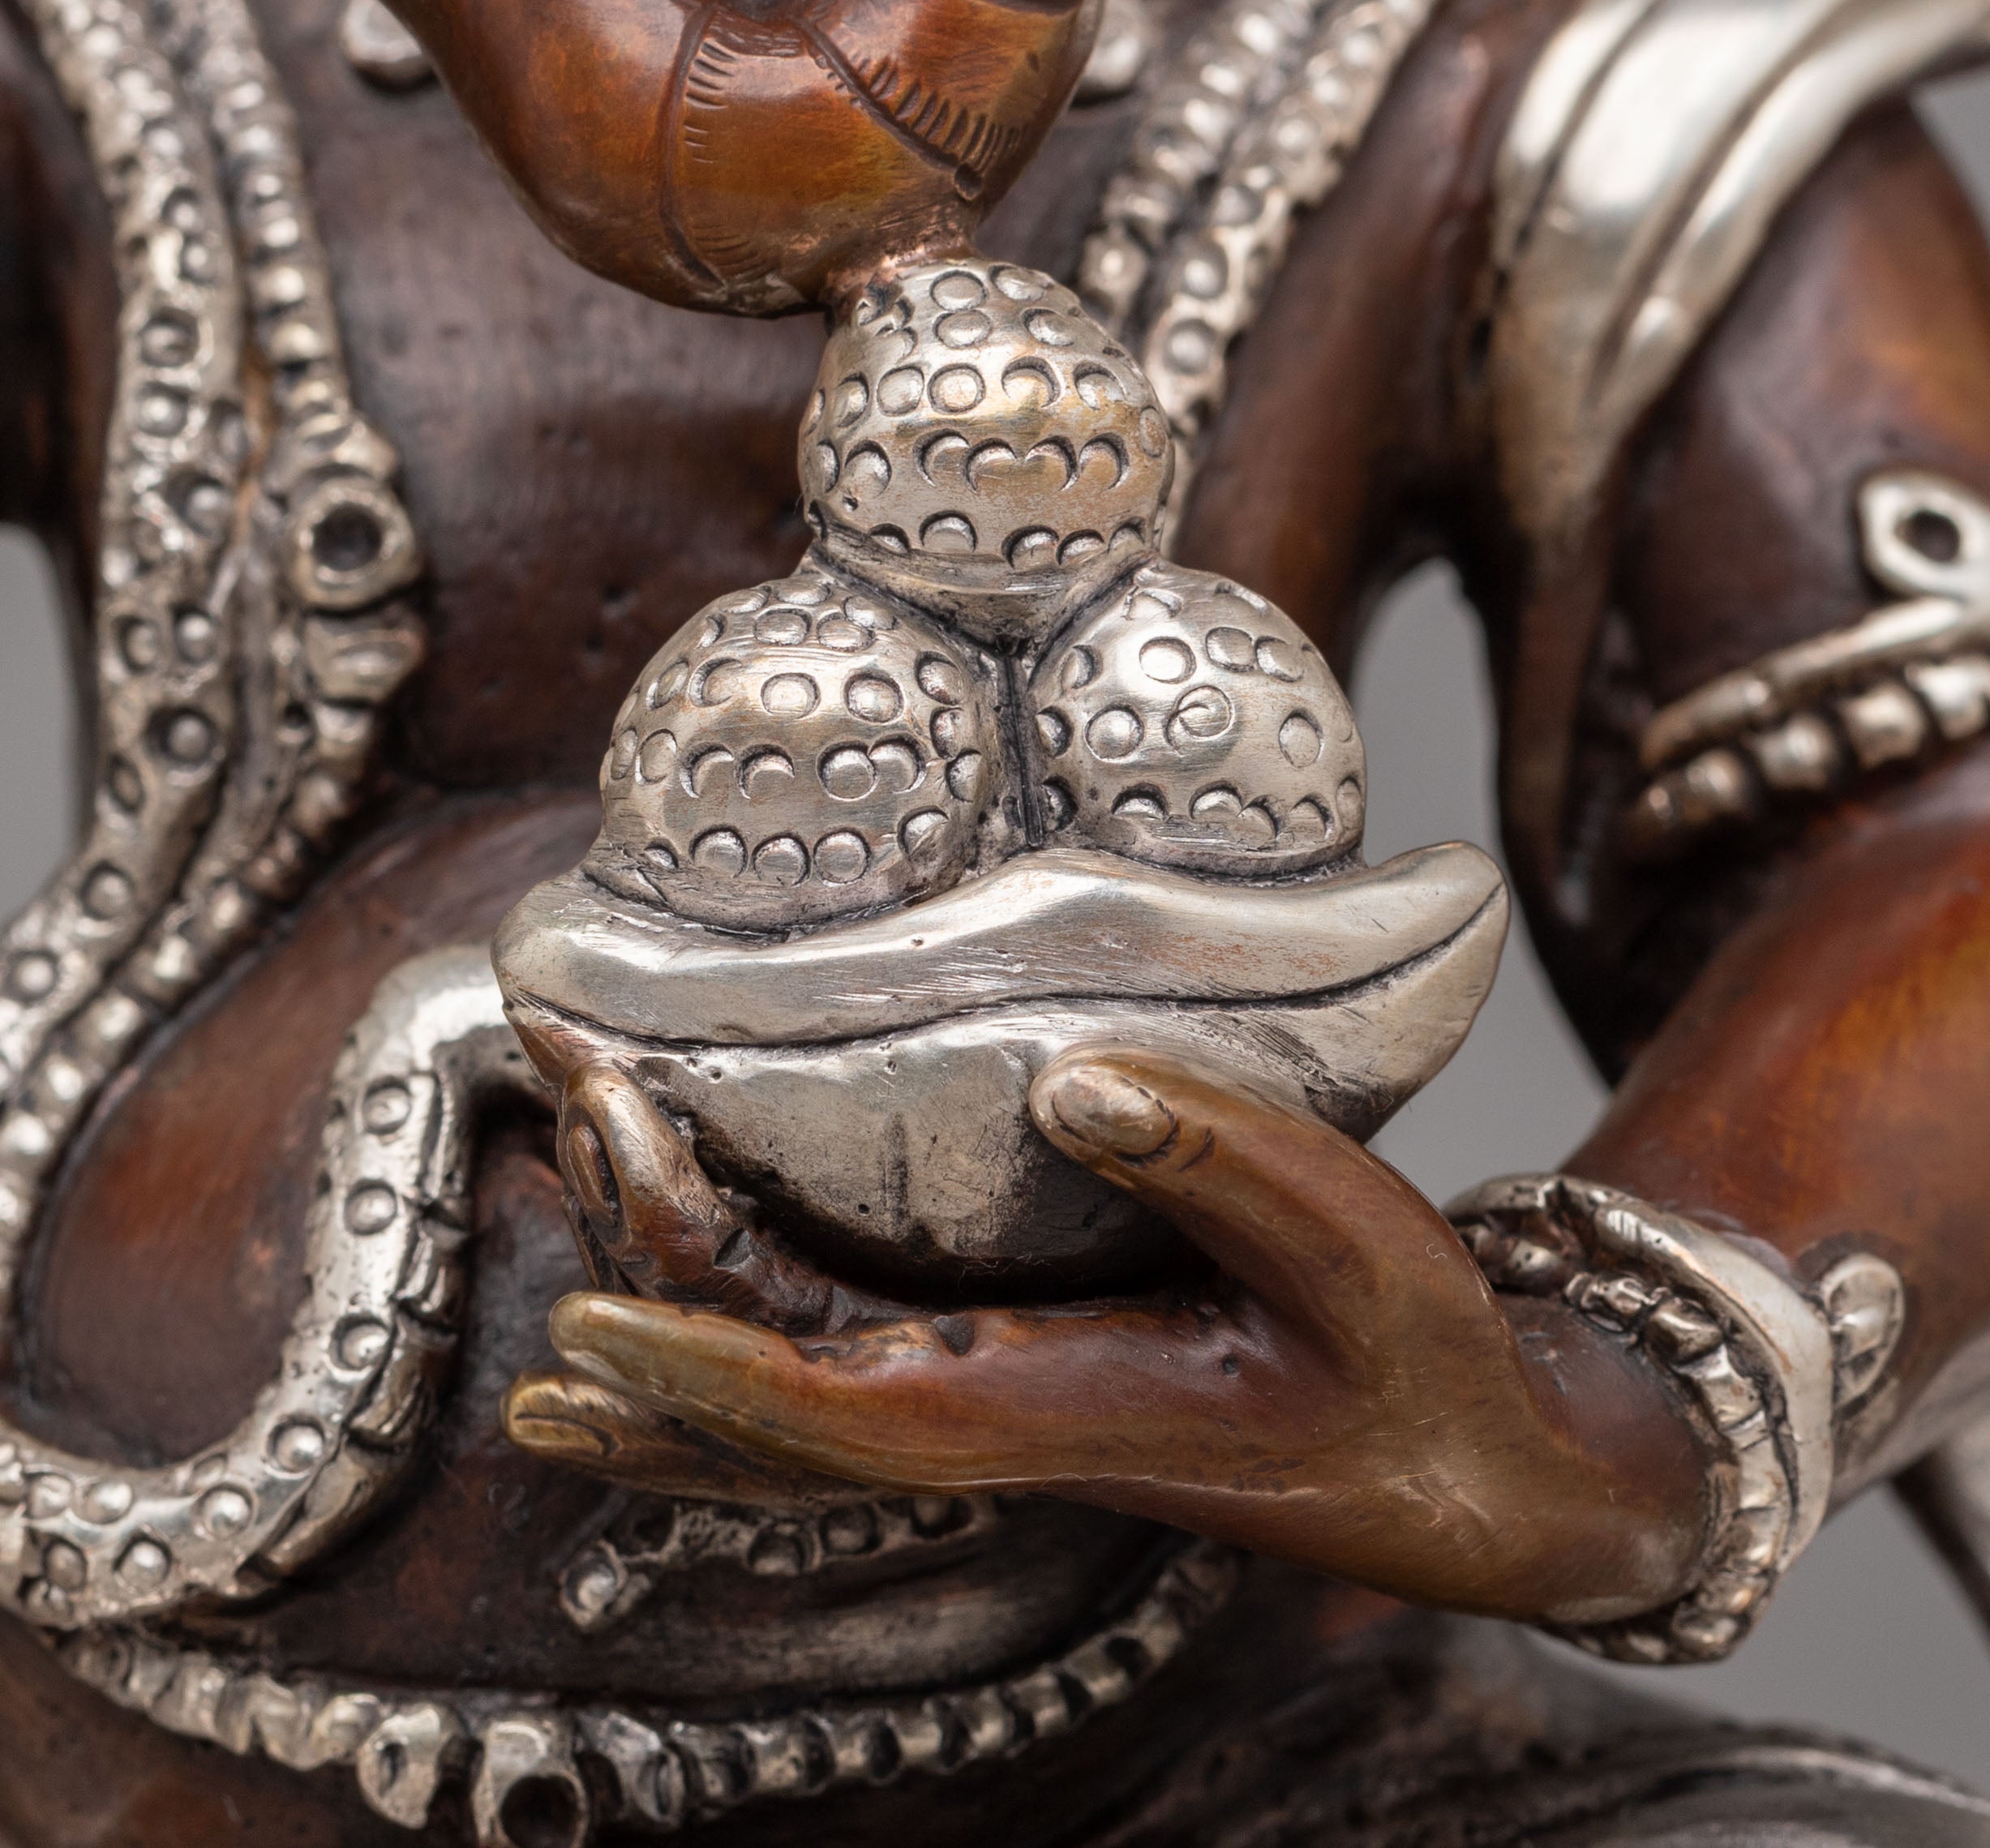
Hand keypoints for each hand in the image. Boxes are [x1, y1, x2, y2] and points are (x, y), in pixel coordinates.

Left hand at [512, 1051, 1711, 1625]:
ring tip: (573, 1130)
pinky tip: (654, 1255)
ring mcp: (976, 1394)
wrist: (1465, 1465)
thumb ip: (1222, 1161)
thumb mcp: (1357, 1249)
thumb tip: (1067, 1075)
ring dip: (658, 1264)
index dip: (698, 1369)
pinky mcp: (997, 1356)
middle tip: (563, 1078)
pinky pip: (812, 1342)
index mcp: (1046, 1416)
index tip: (585, 1315)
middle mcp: (979, 1419)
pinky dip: (717, 1292)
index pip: (826, 1420)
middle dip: (636, 1256)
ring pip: (765, 1365)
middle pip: (750, 1383)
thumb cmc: (1416, 1364)